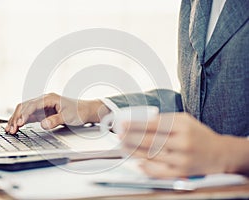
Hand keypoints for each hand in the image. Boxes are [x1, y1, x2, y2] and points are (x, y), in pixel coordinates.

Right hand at [5, 93, 109, 133]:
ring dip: (16, 119)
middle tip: (11, 129)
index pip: (32, 105)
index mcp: (49, 98)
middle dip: (16, 117)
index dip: (24, 114)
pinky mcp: (42, 112)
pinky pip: (28, 115)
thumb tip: (43, 124)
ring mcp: (42, 106)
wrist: (85, 110)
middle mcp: (44, 100)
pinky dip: (21, 121)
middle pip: (25, 106)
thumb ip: (55, 120)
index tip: (19, 123)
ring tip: (10, 129)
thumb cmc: (78, 111)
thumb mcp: (68, 116)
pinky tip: (16, 127)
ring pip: (24, 110)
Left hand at [120, 113, 246, 177]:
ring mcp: (181, 160)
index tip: (122, 124)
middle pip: (150, 141)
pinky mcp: (181, 173)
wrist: (219, 153)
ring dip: (133, 151)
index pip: (153, 124)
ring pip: (151, 156)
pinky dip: (145, 167)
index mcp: (183, 126)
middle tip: (118, 135)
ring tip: (122, 147)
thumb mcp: (184, 120)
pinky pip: (158, 171)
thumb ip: (164, 119)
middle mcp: (182, 143)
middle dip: (130, 138)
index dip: (135, 124)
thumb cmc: (198, 134)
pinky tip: (136, 162)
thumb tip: (140, 121)